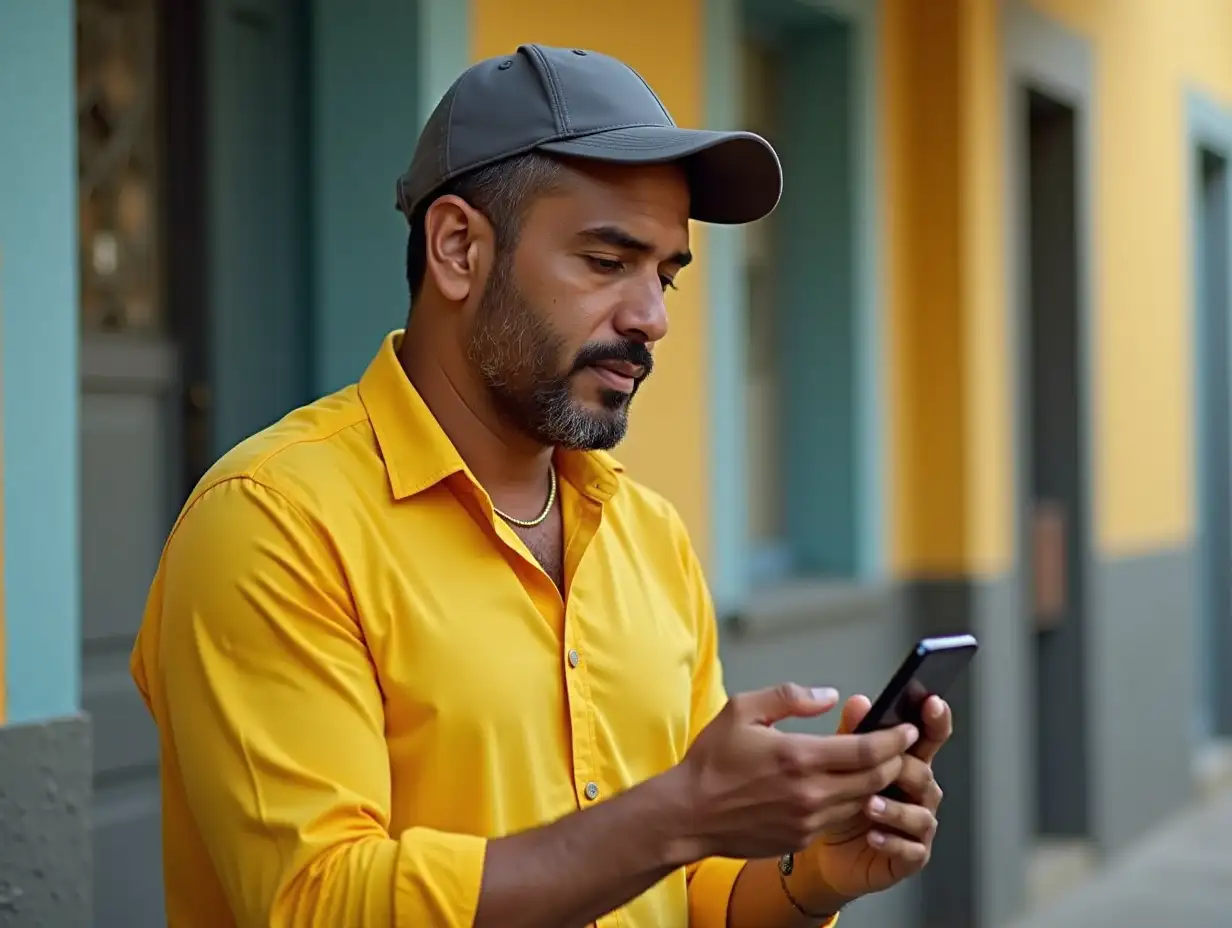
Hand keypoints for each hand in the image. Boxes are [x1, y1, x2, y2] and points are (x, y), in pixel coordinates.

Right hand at [670, 683, 918, 861]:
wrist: (688, 814)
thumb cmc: (711, 761)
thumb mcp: (742, 709)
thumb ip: (789, 697)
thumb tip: (828, 696)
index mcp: (798, 757)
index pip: (866, 751)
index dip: (894, 739)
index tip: (906, 729)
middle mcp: (809, 793)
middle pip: (874, 779)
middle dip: (895, 761)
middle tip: (901, 746)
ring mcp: (807, 820)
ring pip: (861, 802)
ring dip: (877, 784)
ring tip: (880, 765)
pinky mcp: (801, 839)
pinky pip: (839, 819)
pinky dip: (852, 802)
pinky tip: (848, 788)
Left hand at [797, 693, 952, 900]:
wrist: (825, 849)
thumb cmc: (840, 801)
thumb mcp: (840, 764)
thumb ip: (852, 733)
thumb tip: (859, 703)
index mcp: (907, 762)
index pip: (929, 737)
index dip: (935, 720)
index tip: (932, 703)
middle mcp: (919, 792)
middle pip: (923, 774)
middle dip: (905, 769)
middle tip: (884, 765)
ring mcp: (919, 825)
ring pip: (920, 814)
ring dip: (895, 809)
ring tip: (869, 805)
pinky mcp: (911, 856)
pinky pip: (912, 850)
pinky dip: (893, 842)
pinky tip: (873, 836)